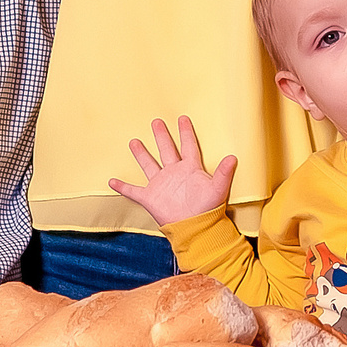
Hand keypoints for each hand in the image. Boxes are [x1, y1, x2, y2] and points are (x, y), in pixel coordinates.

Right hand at [107, 117, 236, 228]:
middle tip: (157, 121)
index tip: (183, 118)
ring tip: (134, 141)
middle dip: (162, 136)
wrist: (194, 228)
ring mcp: (161, 185)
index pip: (188, 146)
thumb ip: (224, 173)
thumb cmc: (207, 209)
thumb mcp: (218, 189)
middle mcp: (174, 173)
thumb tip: (234, 157)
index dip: (186, 133)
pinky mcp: (150, 197)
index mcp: (190, 169)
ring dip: (141, 154)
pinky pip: (133, 190)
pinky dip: (122, 186)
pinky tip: (112, 180)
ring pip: (149, 164)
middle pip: (166, 150)